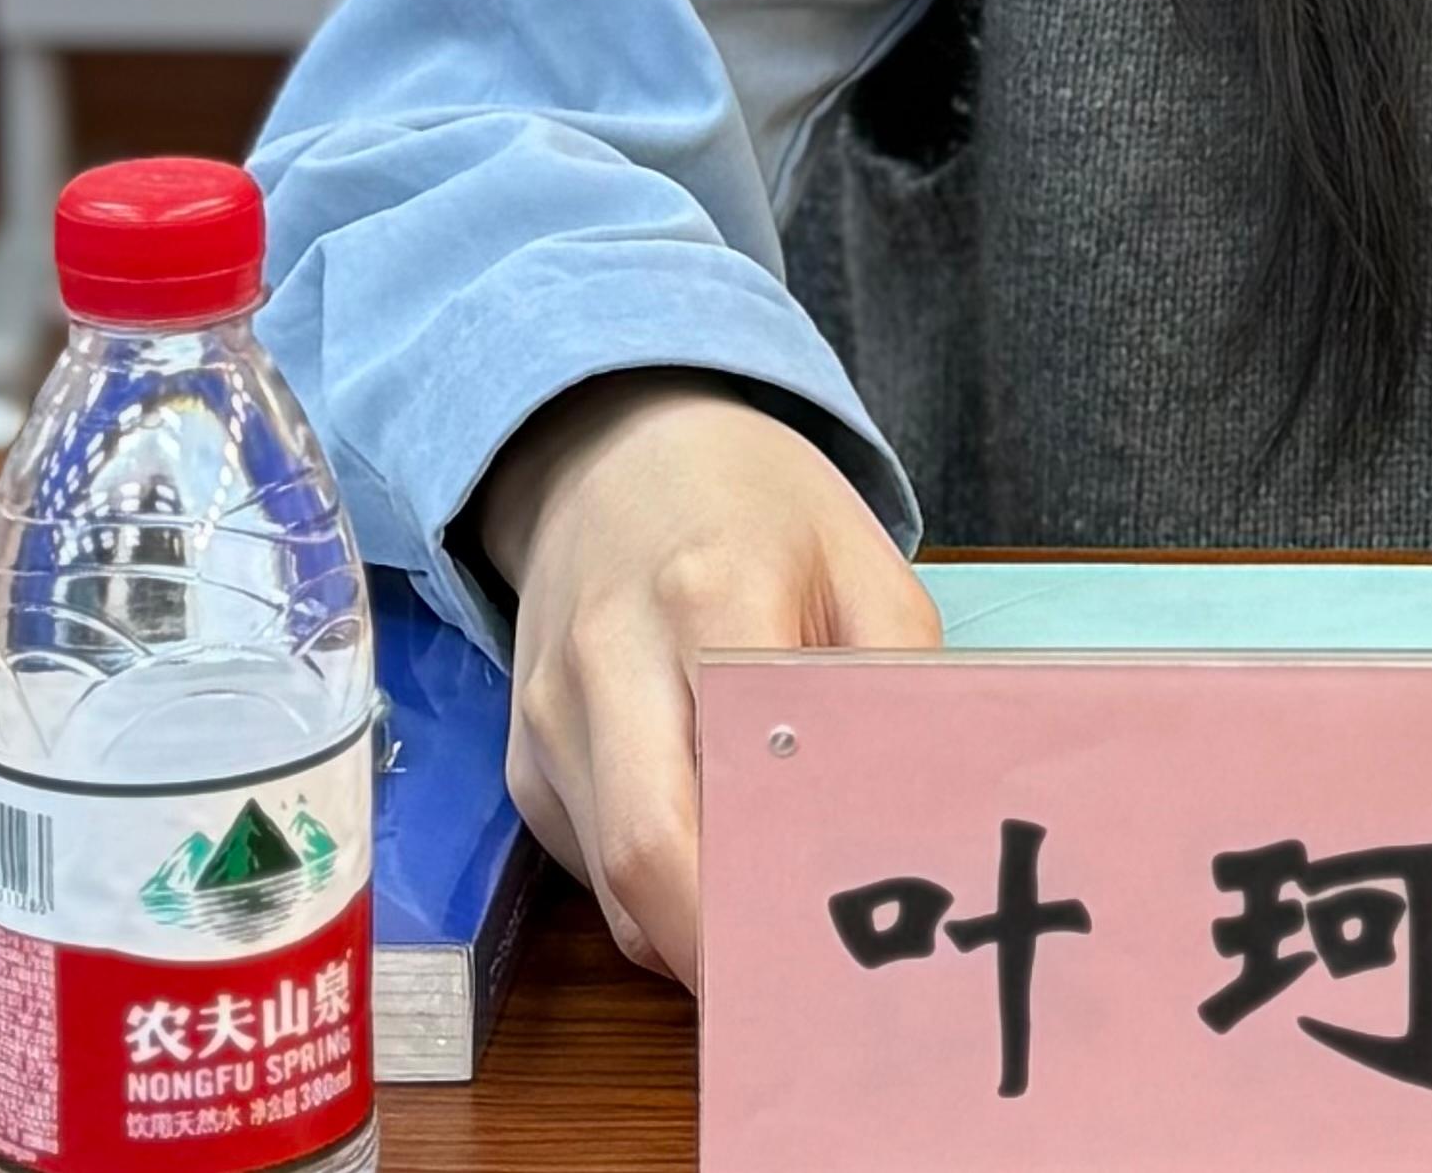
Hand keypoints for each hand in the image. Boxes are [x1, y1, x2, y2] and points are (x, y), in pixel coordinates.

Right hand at [477, 371, 939, 989]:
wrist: (612, 448)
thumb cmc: (758, 504)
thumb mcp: (863, 558)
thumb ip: (892, 676)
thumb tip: (910, 804)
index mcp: (708, 600)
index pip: (724, 784)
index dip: (770, 887)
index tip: (836, 943)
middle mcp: (605, 668)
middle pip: (646, 859)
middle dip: (723, 949)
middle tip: (806, 984)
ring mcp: (547, 722)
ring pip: (612, 885)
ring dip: (690, 932)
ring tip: (780, 943)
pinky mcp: (521, 758)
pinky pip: (588, 864)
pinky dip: (654, 895)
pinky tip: (720, 877)